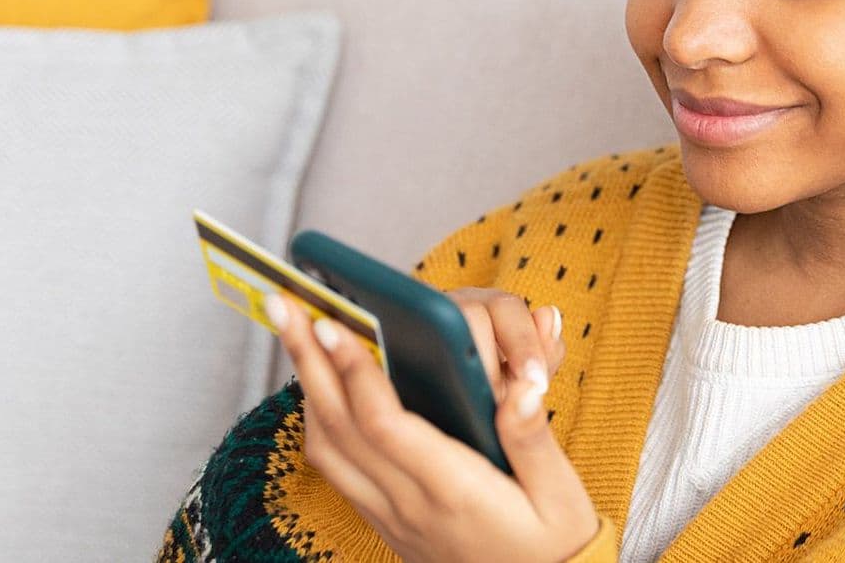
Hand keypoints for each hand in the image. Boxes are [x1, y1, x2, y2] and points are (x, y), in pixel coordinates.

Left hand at [266, 290, 602, 562]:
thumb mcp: (560, 496)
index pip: (385, 423)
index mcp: (454, 490)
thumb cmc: (552, 546)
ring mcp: (390, 515)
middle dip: (308, 360)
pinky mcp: (385, 520)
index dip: (354, 369)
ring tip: (295, 334)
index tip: (332, 323)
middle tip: (283, 305)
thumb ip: (534, 438)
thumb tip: (521, 386)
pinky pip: (335, 468)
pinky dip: (318, 420)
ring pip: (326, 447)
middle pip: (339, 425)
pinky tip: (320, 387)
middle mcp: (409, 504)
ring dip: (306, 387)